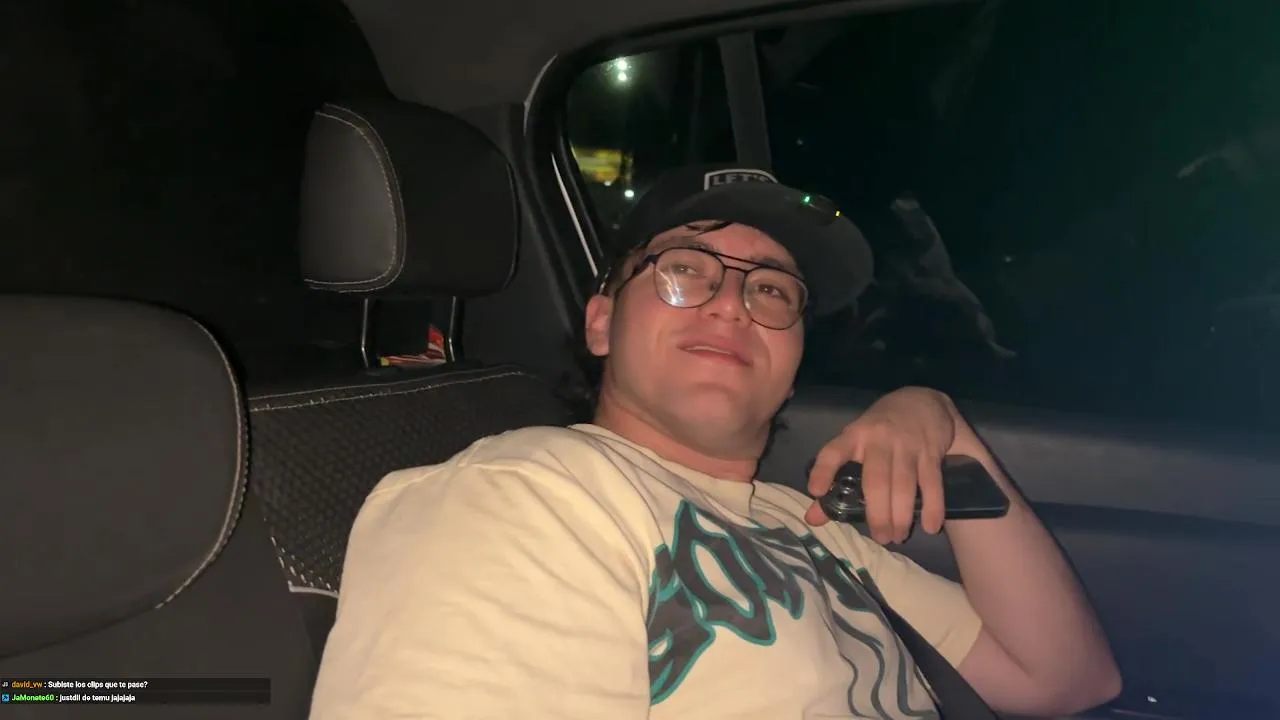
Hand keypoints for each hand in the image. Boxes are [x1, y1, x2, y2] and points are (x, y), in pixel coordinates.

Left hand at [805, 387, 957, 543]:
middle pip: (875, 481)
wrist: (922, 400)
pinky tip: (930, 526)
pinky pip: (932, 483)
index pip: (833, 451)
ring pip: (903, 484)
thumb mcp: (855, 442)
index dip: (823, 470)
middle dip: (877, 513)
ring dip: (902, 515)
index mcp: (854, 436)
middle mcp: (879, 440)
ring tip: (898, 536)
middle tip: (880, 538)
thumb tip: (812, 518)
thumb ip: (833, 479)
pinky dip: (933, 507)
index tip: (815, 491)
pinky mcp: (931, 451)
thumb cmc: (880, 430)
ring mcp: (907, 445)